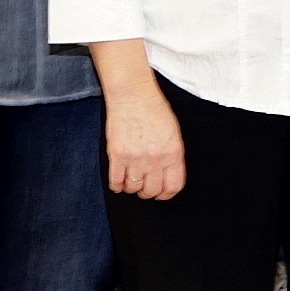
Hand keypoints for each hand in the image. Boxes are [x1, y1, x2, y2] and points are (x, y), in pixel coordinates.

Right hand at [105, 80, 186, 199]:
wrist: (134, 96)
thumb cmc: (155, 111)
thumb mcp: (174, 134)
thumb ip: (172, 155)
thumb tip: (167, 174)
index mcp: (173, 153)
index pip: (173, 186)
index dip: (166, 194)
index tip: (161, 193)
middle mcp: (156, 159)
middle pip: (151, 190)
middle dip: (148, 192)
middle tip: (144, 187)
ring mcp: (135, 158)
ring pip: (133, 188)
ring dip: (132, 188)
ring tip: (131, 181)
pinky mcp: (117, 155)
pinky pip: (116, 181)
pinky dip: (117, 185)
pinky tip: (118, 182)